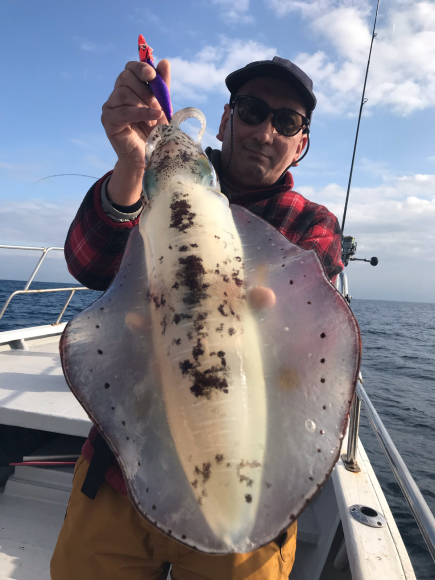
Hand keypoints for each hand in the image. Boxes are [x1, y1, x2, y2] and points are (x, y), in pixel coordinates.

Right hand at [101, 60, 170, 205]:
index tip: (152, 75)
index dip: (140, 68)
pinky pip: (123, 112)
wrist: (148, 156)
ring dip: (142, 104)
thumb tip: (164, 62)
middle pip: (125, 78)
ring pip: (123, 93)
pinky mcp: (108, 121)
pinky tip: (153, 118)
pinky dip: (140, 113)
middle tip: (156, 105)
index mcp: (128, 88)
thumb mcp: (161, 106)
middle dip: (144, 90)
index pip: (129, 68)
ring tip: (154, 119)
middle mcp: (116, 95)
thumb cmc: (154, 132)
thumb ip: (161, 86)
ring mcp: (110, 107)